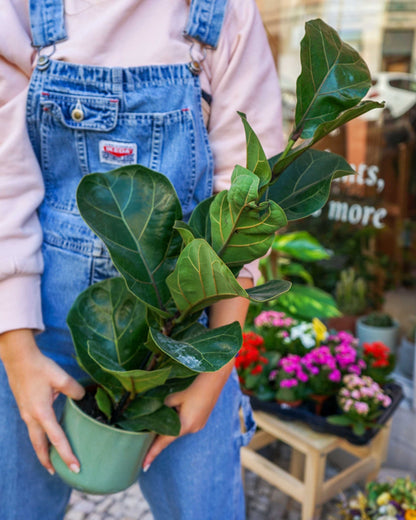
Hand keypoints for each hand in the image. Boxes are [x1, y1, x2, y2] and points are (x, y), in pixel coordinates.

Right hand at [0, 329, 84, 474]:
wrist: (19, 358)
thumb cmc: (40, 368)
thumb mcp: (61, 378)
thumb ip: (74, 390)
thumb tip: (82, 397)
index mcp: (42, 412)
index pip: (57, 439)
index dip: (67, 454)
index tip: (75, 467)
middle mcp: (31, 417)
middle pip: (39, 445)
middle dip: (48, 460)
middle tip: (58, 472)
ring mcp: (26, 413)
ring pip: (34, 438)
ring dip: (42, 450)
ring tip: (51, 459)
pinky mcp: (24, 407)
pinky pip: (32, 428)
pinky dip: (39, 437)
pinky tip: (46, 434)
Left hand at [142, 360, 233, 470]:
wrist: (213, 381)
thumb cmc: (193, 388)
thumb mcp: (173, 398)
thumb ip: (162, 408)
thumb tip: (154, 414)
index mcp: (184, 426)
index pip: (163, 443)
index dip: (152, 453)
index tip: (143, 466)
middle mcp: (192, 429)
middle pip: (170, 436)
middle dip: (158, 438)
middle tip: (143, 445)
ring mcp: (198, 426)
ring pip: (178, 430)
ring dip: (169, 427)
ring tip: (161, 421)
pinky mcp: (200, 421)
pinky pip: (185, 425)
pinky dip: (177, 422)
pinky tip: (176, 413)